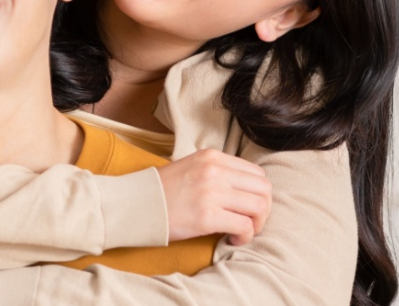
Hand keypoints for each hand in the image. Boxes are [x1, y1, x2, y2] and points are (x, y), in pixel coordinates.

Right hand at [157, 149, 272, 244]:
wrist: (135, 205)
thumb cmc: (162, 192)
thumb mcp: (192, 168)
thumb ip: (218, 172)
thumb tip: (245, 189)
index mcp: (213, 157)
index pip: (256, 173)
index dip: (259, 194)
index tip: (250, 208)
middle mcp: (215, 171)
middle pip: (263, 189)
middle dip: (264, 210)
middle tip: (252, 223)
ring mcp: (212, 192)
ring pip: (259, 207)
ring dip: (257, 224)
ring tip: (242, 232)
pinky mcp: (207, 216)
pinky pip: (244, 226)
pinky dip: (245, 236)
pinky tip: (232, 240)